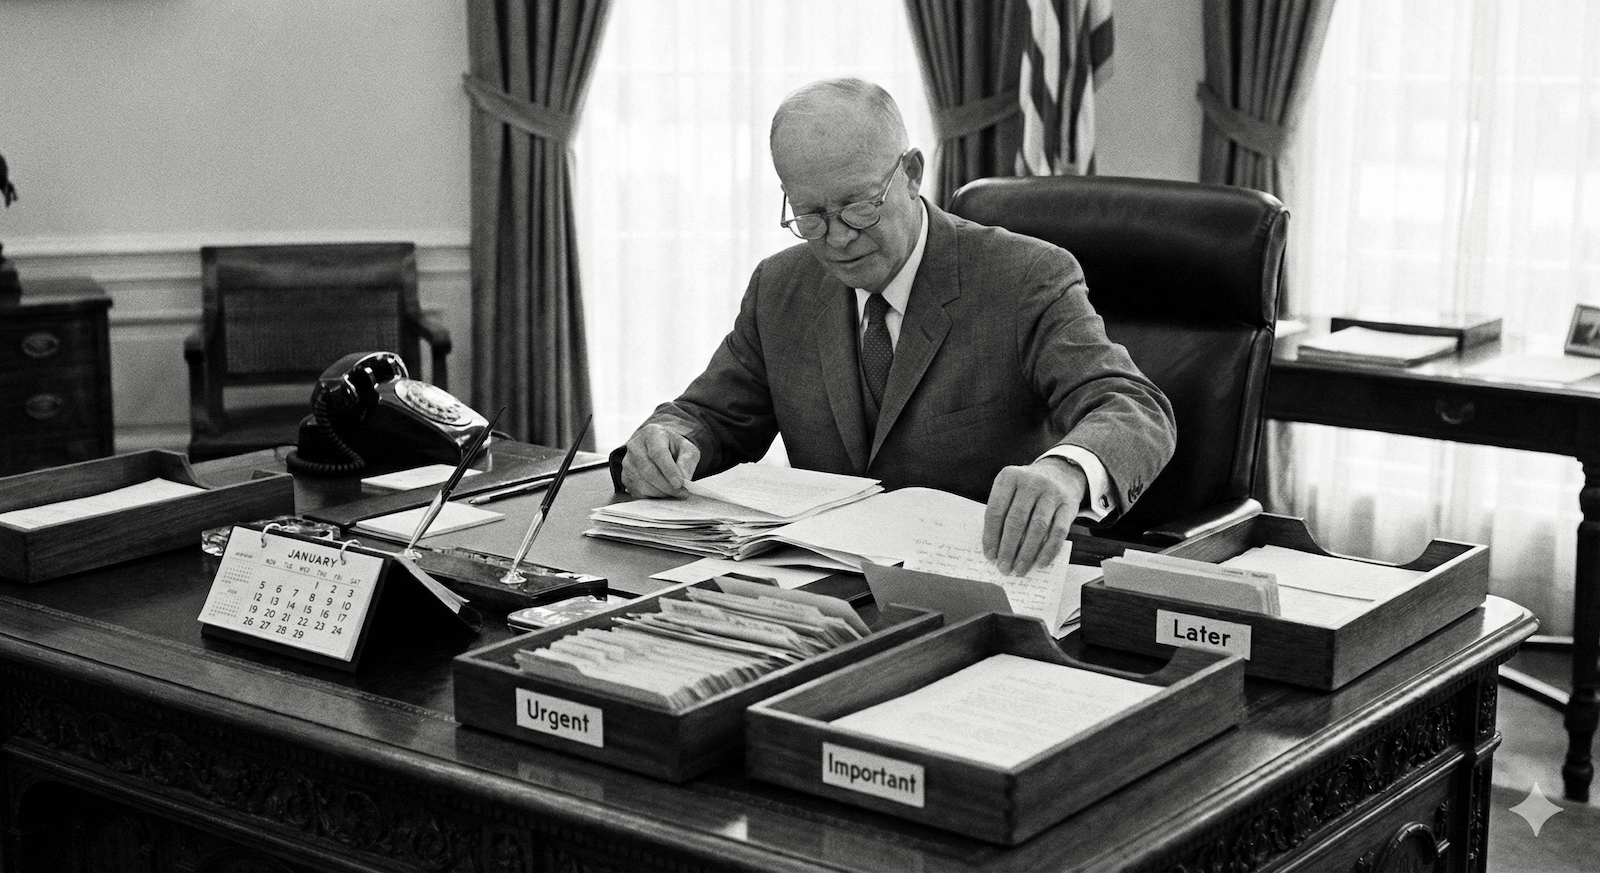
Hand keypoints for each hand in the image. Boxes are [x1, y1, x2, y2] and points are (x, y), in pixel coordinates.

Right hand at [619, 424, 700, 497]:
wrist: (657, 447)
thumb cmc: (673, 448)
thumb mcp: (687, 448)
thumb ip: (687, 461)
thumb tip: (684, 477)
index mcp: (652, 434)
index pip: (658, 453)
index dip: (669, 470)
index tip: (680, 483)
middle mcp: (635, 446)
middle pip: (649, 471)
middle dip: (667, 486)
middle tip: (682, 492)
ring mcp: (627, 462)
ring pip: (642, 484)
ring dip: (661, 492)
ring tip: (675, 492)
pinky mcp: (625, 476)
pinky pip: (638, 491)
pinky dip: (653, 496)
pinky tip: (663, 491)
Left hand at [983, 457, 1085, 574]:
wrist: (1061, 473)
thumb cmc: (1027, 489)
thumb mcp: (1010, 489)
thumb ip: (1001, 511)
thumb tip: (995, 549)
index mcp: (1009, 477)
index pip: (996, 510)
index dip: (991, 536)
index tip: (990, 555)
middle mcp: (1031, 482)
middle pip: (1016, 520)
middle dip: (1008, 548)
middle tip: (1003, 567)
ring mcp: (1052, 492)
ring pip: (1037, 528)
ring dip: (1027, 552)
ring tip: (1019, 569)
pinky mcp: (1069, 504)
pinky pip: (1058, 531)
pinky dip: (1049, 550)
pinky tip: (1040, 563)